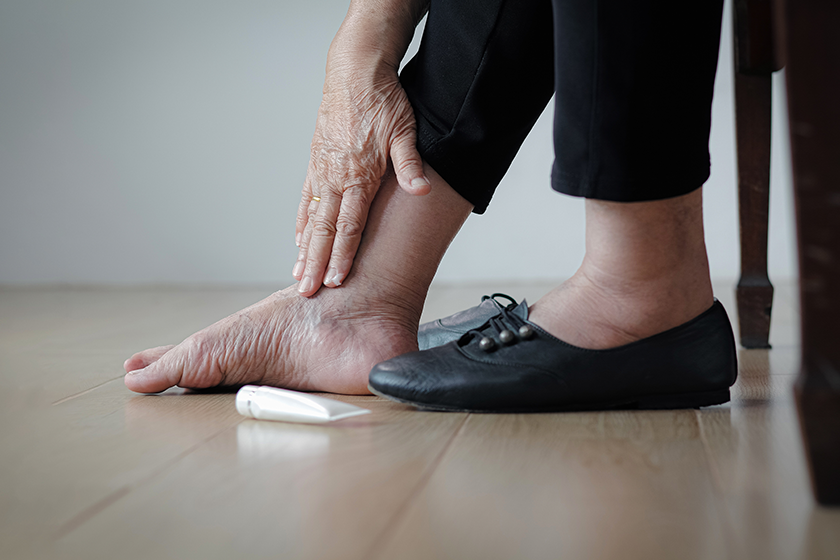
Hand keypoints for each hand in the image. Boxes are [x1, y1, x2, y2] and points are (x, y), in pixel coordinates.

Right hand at [293, 64, 429, 296]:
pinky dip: (302, 222)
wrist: (355, 71)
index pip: (349, 226)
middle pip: (324, 230)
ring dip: (305, 249)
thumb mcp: (404, 130)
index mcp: (358, 175)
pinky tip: (298, 241)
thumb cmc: (382, 100)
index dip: (342, 256)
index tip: (336, 281)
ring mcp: (322, 170)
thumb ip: (408, 165)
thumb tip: (421, 191)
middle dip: (316, 263)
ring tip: (298, 275)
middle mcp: (335, 177)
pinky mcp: (316, 161)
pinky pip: (306, 199)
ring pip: (312, 218)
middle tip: (308, 291)